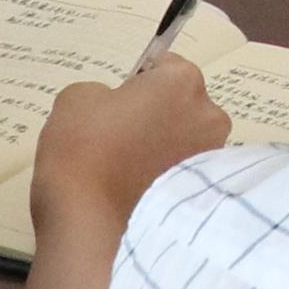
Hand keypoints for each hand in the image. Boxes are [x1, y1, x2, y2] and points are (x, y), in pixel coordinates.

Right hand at [26, 54, 229, 248]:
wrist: (92, 222)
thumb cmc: (84, 149)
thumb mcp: (76, 98)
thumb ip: (104, 91)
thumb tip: (115, 105)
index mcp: (182, 81)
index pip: (164, 66)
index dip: (137, 81)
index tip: (117, 100)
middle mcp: (209, 114)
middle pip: (180, 103)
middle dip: (156, 113)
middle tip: (118, 133)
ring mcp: (211, 155)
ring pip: (184, 137)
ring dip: (162, 143)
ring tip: (124, 164)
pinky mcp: (204, 190)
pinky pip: (182, 168)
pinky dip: (165, 172)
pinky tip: (135, 186)